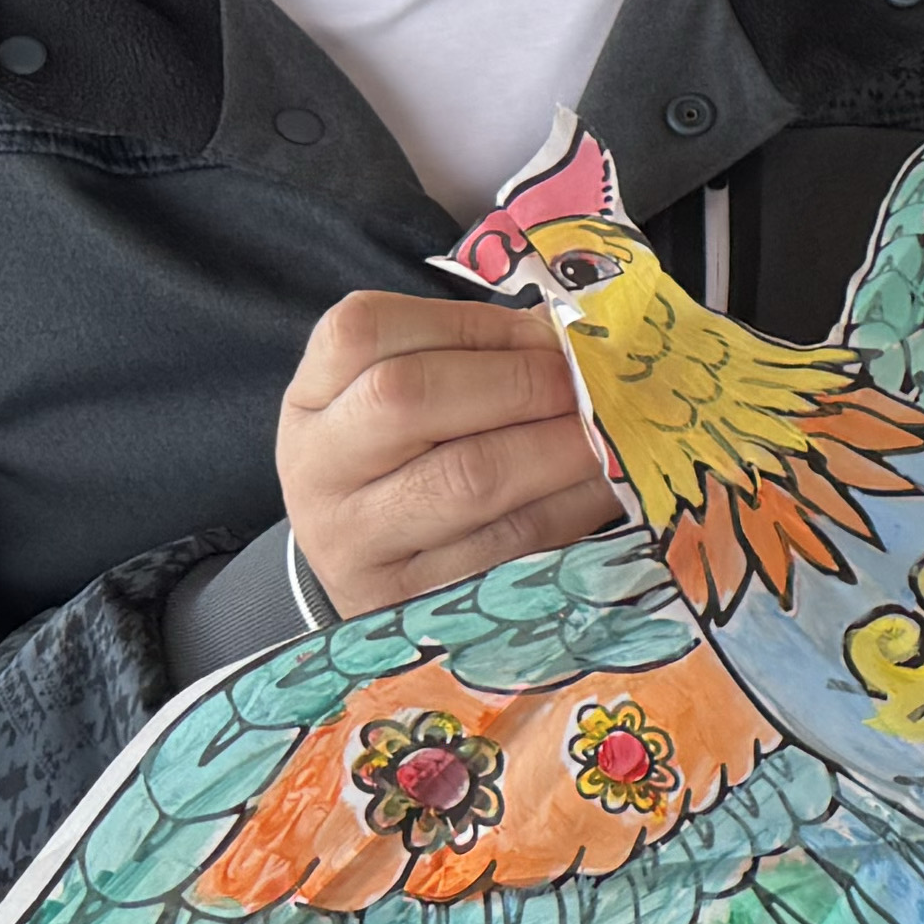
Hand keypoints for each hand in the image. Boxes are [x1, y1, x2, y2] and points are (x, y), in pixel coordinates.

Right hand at [276, 293, 617, 618]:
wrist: (375, 572)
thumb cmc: (409, 461)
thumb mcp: (408, 397)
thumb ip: (475, 358)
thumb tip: (575, 343)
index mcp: (312, 397)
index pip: (365, 332)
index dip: (469, 324)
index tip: (542, 335)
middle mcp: (317, 466)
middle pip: (407, 397)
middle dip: (521, 382)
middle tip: (588, 385)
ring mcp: (354, 540)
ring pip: (465, 477)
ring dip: (559, 446)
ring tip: (610, 432)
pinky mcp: (409, 599)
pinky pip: (506, 544)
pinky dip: (570, 507)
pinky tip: (604, 487)